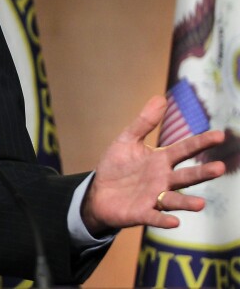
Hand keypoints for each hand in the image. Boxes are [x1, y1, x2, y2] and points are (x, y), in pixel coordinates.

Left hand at [81, 95, 225, 236]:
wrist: (98, 192)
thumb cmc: (117, 166)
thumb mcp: (127, 140)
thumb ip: (144, 122)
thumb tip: (160, 98)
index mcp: (161, 160)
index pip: (184, 149)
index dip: (201, 142)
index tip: (220, 135)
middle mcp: (163, 180)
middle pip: (186, 176)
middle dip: (202, 173)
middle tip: (220, 168)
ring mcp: (154, 198)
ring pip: (174, 200)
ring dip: (187, 202)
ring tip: (201, 203)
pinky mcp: (142, 213)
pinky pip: (154, 217)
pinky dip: (163, 220)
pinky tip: (174, 222)